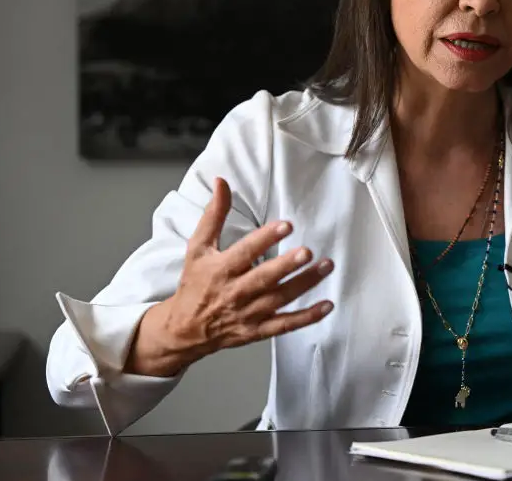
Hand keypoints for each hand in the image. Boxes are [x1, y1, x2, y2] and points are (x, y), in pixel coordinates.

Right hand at [126, 178, 334, 376]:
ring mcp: (249, 313)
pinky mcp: (259, 329)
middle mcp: (236, 292)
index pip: (245, 252)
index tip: (286, 225)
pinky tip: (327, 305)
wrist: (184, 329)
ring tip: (326, 266)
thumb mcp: (198, 247)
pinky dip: (307, 317)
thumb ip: (213, 215)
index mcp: (221, 269)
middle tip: (307, 252)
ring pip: (281, 298)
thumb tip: (222, 182)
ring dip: (305, 283)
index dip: (265, 238)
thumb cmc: (194, 284)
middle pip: (265, 278)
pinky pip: (286, 324)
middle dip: (286, 265)